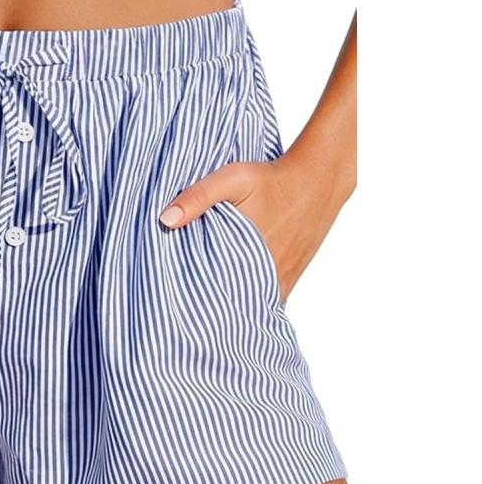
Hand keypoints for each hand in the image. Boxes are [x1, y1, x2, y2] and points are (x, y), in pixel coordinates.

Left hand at [157, 155, 346, 301]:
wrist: (318, 180)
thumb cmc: (271, 179)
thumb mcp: (232, 179)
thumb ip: (198, 197)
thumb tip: (165, 220)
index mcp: (248, 255)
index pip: (212, 291)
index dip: (191, 296)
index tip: (172, 298)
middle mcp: (268, 274)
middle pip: (230, 300)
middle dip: (207, 304)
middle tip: (183, 305)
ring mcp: (282, 279)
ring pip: (249, 302)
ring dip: (230, 303)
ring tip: (204, 304)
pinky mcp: (291, 277)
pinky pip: (267, 298)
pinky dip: (250, 299)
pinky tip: (233, 295)